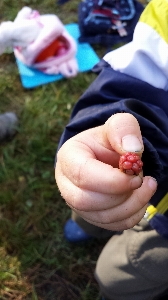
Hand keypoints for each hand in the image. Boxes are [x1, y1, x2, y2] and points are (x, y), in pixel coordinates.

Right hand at [55, 113, 156, 230]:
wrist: (107, 155)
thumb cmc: (109, 141)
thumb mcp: (118, 125)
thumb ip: (124, 129)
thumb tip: (132, 150)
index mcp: (69, 157)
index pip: (82, 174)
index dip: (111, 181)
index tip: (135, 177)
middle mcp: (67, 183)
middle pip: (86, 201)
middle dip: (121, 195)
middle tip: (144, 180)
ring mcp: (76, 203)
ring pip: (101, 217)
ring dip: (131, 205)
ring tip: (146, 185)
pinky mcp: (91, 215)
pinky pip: (112, 225)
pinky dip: (132, 215)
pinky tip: (139, 198)